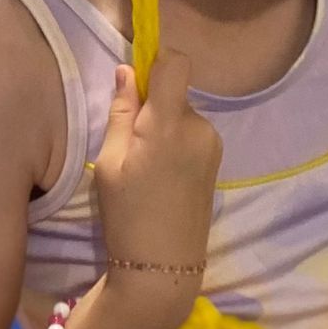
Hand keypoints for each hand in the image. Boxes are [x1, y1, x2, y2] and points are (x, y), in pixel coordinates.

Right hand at [93, 52, 221, 328]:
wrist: (162, 267)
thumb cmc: (126, 214)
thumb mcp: (110, 162)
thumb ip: (122, 112)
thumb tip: (127, 71)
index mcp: (170, 124)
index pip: (176, 64)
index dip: (157, 61)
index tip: (138, 79)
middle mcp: (200, 127)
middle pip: (176, 92)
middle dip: (154, 105)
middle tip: (129, 143)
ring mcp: (213, 145)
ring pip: (183, 116)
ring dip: (165, 127)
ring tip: (145, 167)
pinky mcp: (217, 162)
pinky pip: (192, 136)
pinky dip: (176, 144)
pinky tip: (162, 178)